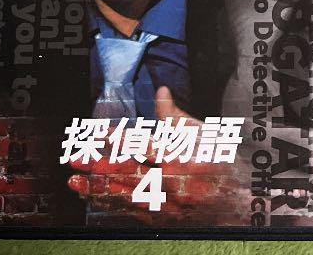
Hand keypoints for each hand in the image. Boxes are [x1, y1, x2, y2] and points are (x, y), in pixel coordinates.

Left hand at [66, 87, 250, 224]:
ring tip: (74, 181)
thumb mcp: (205, 134)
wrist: (240, 205)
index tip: (96, 133)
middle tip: (73, 158)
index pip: (143, 146)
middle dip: (97, 166)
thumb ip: (177, 117)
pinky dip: (110, 205)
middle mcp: (172, 184)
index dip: (117, 139)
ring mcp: (166, 205)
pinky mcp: (162, 220)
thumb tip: (161, 92)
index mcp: (183, 158)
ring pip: (124, 197)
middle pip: (127, 174)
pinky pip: (130, 213)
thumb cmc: (224, 164)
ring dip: (97, 189)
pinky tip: (94, 199)